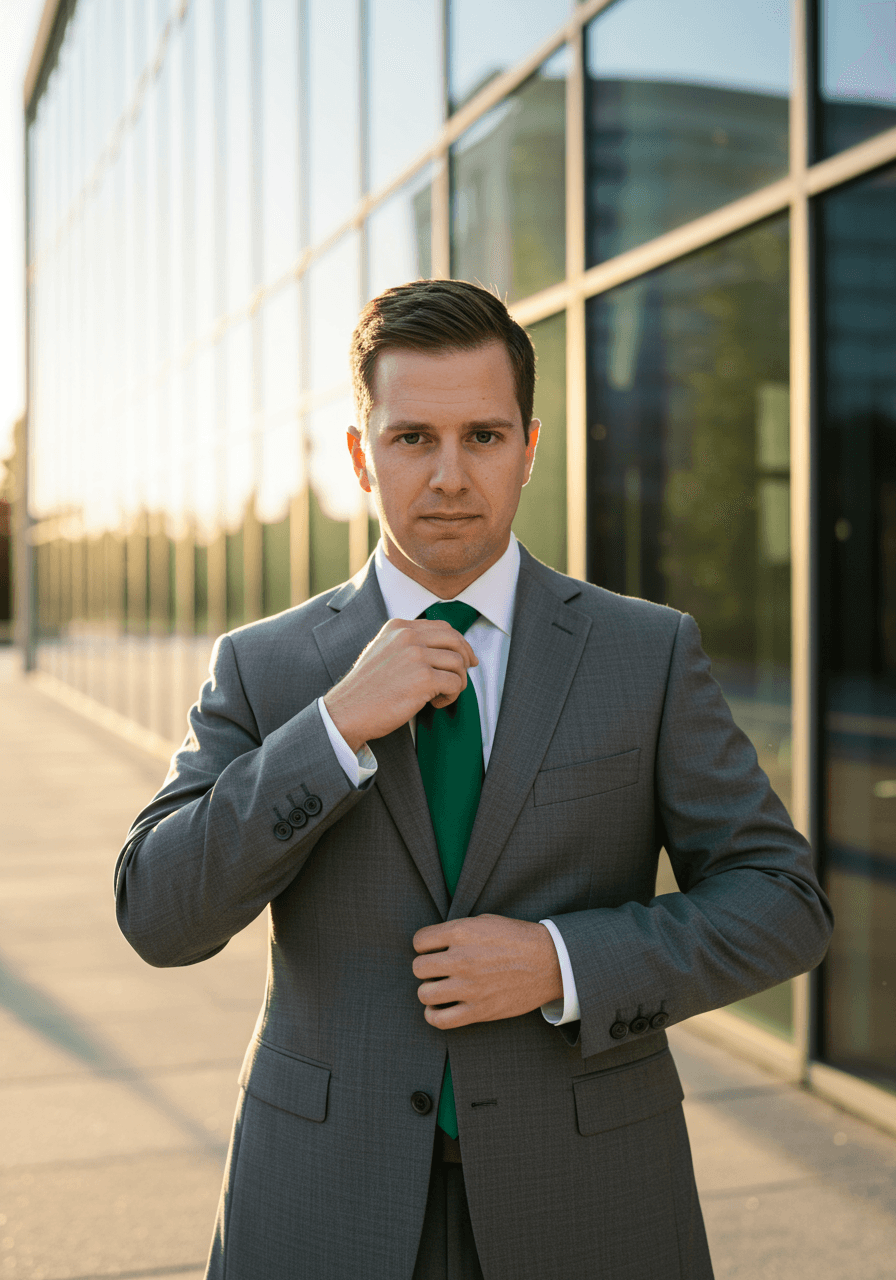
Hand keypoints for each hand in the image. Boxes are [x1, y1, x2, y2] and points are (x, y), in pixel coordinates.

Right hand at [323, 618, 477, 752]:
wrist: (347, 711)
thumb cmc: (366, 689)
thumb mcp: (382, 652)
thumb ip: (407, 644)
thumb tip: (443, 649)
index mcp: (398, 627)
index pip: (442, 627)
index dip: (459, 643)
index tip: (465, 658)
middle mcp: (408, 636)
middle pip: (455, 640)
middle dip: (466, 659)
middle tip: (462, 677)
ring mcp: (416, 655)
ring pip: (458, 663)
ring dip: (456, 682)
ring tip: (440, 695)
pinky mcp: (423, 678)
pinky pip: (455, 683)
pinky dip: (451, 696)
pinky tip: (434, 704)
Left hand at [412, 914, 562, 1028]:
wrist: (549, 962)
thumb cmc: (517, 939)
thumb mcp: (485, 921)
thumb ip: (457, 930)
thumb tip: (434, 943)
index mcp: (461, 933)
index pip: (419, 941)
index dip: (424, 945)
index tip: (433, 949)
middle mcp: (461, 959)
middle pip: (418, 968)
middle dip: (426, 967)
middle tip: (438, 969)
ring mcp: (469, 987)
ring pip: (424, 994)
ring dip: (429, 991)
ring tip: (440, 987)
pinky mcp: (478, 1010)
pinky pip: (440, 1020)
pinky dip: (433, 1015)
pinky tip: (440, 1007)